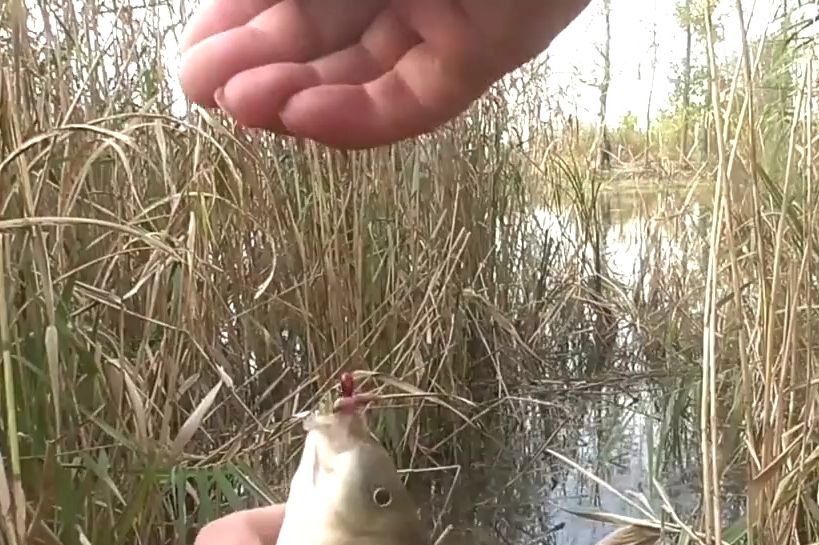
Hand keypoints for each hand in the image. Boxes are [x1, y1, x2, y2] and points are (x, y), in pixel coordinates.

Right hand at [177, 0, 590, 148]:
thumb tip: (237, 5)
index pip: (294, 2)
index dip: (239, 27)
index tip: (191, 55)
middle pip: (321, 39)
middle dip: (258, 65)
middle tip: (198, 90)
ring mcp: (445, 18)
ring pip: (364, 75)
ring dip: (299, 97)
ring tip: (237, 105)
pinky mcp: (487, 51)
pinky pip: (419, 97)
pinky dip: (363, 115)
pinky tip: (302, 118)